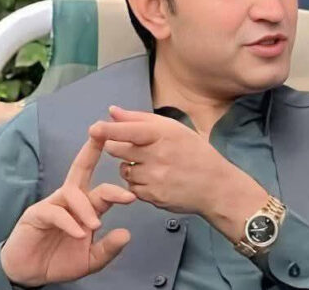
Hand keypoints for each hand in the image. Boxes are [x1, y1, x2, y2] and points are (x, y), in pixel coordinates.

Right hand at [0, 135, 136, 286]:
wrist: (30, 275)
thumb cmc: (60, 261)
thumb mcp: (90, 260)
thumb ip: (108, 249)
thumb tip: (126, 234)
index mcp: (86, 207)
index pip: (103, 189)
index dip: (117, 189)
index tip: (132, 197)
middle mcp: (70, 200)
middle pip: (81, 168)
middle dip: (92, 149)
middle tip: (104, 135)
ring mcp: (52, 204)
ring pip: (72, 192)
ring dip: (86, 208)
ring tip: (95, 225)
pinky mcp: (36, 215)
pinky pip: (54, 212)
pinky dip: (68, 222)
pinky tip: (78, 234)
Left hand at [90, 106, 267, 241]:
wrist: (215, 186)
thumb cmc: (194, 152)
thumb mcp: (173, 129)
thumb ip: (140, 119)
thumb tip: (112, 111)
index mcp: (163, 134)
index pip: (129, 131)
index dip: (109, 130)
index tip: (94, 128)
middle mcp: (157, 155)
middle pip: (118, 150)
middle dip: (118, 147)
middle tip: (134, 148)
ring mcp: (154, 178)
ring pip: (123, 170)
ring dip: (131, 167)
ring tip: (153, 166)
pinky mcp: (152, 196)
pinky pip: (132, 187)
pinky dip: (138, 183)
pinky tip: (156, 180)